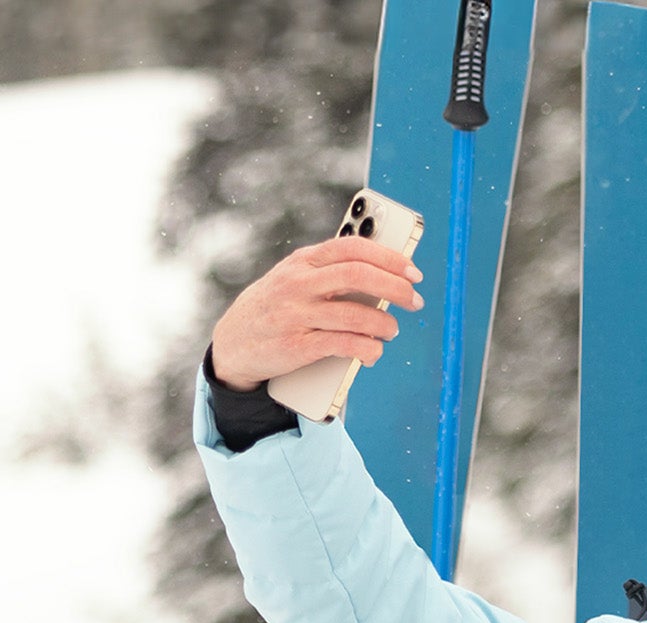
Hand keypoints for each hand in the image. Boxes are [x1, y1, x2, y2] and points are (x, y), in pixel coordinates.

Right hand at [209, 238, 424, 390]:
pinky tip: (373, 351)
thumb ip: (328, 272)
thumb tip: (382, 273)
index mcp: (303, 261)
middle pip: (358, 276)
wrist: (232, 344)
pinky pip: (342, 344)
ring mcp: (296, 315)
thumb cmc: (274, 308)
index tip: (412, 272)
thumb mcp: (293, 279)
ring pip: (354, 314)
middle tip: (414, 301)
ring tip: (391, 330)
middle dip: (395, 288)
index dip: (389, 258)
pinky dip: (366, 349)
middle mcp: (298, 284)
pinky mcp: (296, 346)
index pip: (353, 248)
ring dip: (383, 324)